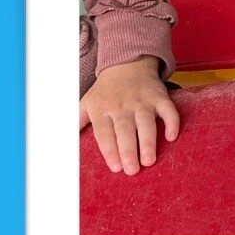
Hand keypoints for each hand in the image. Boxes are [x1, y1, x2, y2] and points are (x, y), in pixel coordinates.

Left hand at [80, 56, 179, 174]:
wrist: (127, 64)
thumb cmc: (105, 91)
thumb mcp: (86, 103)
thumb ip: (76, 123)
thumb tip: (62, 145)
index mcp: (102, 109)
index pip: (104, 133)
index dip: (109, 150)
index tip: (115, 167)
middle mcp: (122, 105)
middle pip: (125, 130)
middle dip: (128, 150)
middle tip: (132, 170)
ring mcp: (142, 101)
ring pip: (146, 122)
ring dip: (148, 141)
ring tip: (149, 160)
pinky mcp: (160, 97)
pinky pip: (168, 110)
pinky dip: (172, 122)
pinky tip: (172, 137)